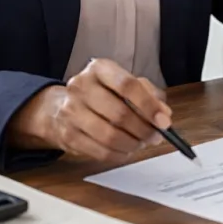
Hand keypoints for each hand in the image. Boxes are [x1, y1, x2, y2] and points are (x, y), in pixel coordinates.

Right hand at [7, 58, 170, 164]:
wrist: (59, 106)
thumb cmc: (101, 94)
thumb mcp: (123, 84)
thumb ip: (148, 94)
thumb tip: (164, 114)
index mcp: (99, 69)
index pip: (127, 85)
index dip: (149, 105)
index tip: (164, 121)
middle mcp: (81, 87)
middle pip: (119, 113)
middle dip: (144, 129)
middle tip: (156, 136)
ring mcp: (70, 112)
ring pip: (110, 136)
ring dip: (132, 143)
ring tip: (141, 143)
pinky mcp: (67, 135)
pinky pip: (99, 151)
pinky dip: (119, 154)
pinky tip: (126, 150)